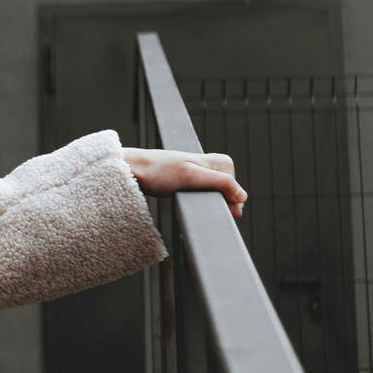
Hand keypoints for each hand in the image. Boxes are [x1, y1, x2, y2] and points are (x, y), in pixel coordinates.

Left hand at [120, 148, 247, 218]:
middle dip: (219, 202)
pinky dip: (196, 203)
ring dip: (207, 204)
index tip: (226, 212)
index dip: (232, 199)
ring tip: (198, 209)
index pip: (234, 183)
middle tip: (210, 212)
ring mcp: (193, 172)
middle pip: (224, 189)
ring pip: (211, 192)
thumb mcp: (191, 176)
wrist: (130, 169)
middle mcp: (204, 165)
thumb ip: (219, 183)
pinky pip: (198, 193)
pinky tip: (188, 206)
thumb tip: (242, 196)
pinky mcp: (182, 180)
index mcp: (212, 160)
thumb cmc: (157, 171)